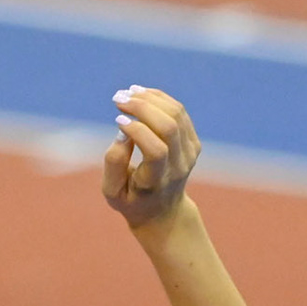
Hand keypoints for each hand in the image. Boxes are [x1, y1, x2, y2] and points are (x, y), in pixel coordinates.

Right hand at [101, 86, 200, 229]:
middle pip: (168, 126)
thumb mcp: (112, 192)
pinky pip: (179, 112)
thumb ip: (114, 163)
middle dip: (142, 107)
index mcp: (158, 182)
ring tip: (127, 93)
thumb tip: (123, 130)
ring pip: (176, 114)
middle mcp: (179, 166)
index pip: (156, 150)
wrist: (163, 212)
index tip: (117, 120)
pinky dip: (160, 99)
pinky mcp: (194, 143)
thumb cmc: (130, 201)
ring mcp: (191, 153)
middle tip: (118, 99)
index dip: (138, 130)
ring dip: (150, 98)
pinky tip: (141, 94)